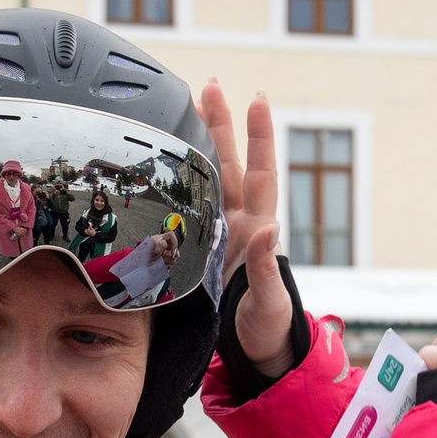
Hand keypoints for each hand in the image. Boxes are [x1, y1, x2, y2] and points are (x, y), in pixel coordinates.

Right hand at [202, 79, 297, 377]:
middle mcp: (238, 222)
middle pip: (230, 162)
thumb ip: (265, 268)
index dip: (260, 138)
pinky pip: (190, 204)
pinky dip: (180, 179)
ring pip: (209, 177)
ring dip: (201, 143)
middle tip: (211, 86)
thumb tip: (270, 230)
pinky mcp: (201, 245)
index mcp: (257, 229)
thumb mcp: (268, 302)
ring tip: (190, 106)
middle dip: (221, 124)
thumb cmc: (266, 328)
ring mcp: (219, 231)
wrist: (253, 351)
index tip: (256, 101)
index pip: (261, 173)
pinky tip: (166, 160)